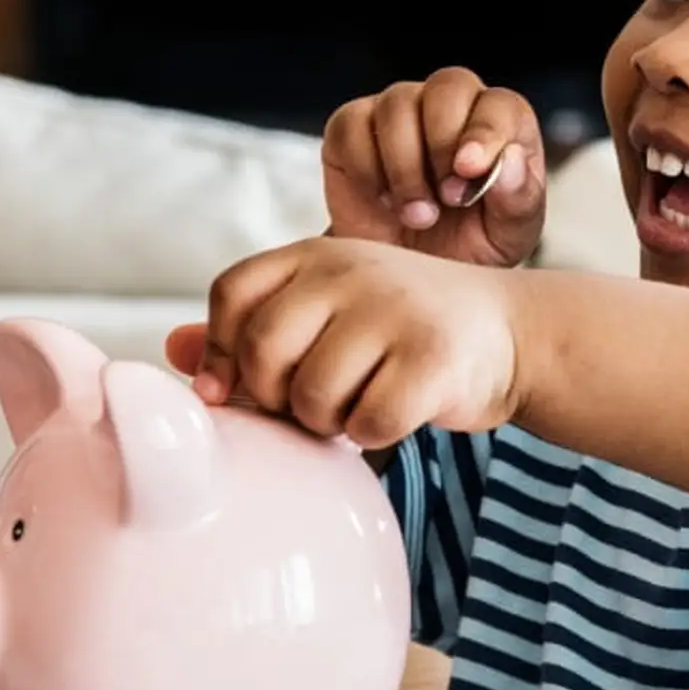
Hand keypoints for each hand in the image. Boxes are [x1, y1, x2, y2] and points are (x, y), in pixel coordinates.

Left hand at [166, 238, 524, 448]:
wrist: (514, 331)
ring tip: (358, 405)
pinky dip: (373, 435)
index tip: (243, 388)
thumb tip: (174, 352)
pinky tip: (395, 415)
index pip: (235, 295)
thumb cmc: (405, 330)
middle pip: (265, 350)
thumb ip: (256, 329)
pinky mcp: (433, 359)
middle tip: (311, 406)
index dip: (226, 351)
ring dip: (328, 422)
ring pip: (313, 395)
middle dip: (276, 397)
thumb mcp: (333, 310)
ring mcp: (395, 311)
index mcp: (317, 253)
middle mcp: (353, 271)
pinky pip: (367, 423)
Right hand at [322, 67, 545, 266]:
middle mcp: (449, 107)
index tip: (470, 169)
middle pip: (448, 86)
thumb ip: (519, 199)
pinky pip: (351, 126)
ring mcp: (398, 113)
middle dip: (444, 143)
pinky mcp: (351, 129)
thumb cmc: (466, 248)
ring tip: (418, 215)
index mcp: (500, 126)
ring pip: (397, 105)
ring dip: (406, 167)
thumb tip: (512, 160)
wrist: (408, 279)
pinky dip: (366, 168)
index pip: (498, 104)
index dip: (485, 131)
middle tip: (447, 198)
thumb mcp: (507, 237)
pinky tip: (384, 201)